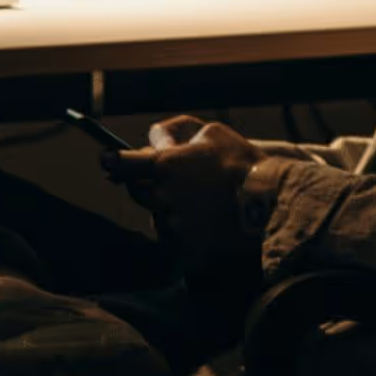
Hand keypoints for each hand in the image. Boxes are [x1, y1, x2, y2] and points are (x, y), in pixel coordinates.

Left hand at [120, 113, 263, 262]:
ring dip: (166, 205)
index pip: (121, 164)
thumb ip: (174, 133)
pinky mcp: (185, 243)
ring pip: (156, 212)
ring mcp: (173, 221)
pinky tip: (204, 218)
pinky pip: (173, 234)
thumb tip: (153, 140)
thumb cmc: (241, 161)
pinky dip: (182, 226)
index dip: (112, 162)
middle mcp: (161, 195)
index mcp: (163, 166)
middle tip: (171, 178)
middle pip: (136, 190)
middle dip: (146, 182)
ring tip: (198, 199)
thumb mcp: (210, 132)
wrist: (268, 201)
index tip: (107, 162)